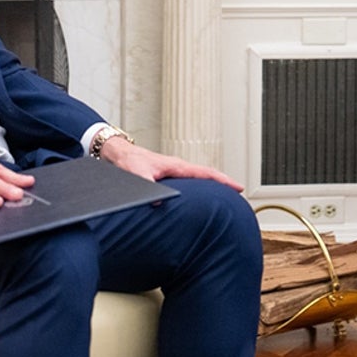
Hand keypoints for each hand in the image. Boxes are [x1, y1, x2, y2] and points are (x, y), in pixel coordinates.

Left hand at [99, 137, 243, 192]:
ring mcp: (174, 172)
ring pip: (199, 179)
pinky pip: (189, 182)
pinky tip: (199, 197)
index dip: (223, 180)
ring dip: (212, 186)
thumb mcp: (137, 174)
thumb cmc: (127, 161)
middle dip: (224, 183)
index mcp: (176, 166)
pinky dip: (199, 188)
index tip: (239, 187)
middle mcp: (178, 168)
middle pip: (207, 175)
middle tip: (239, 193)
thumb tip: (160, 202)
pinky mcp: (167, 177)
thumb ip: (148, 186)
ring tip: (225, 197)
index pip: (206, 173)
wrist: (117, 154)